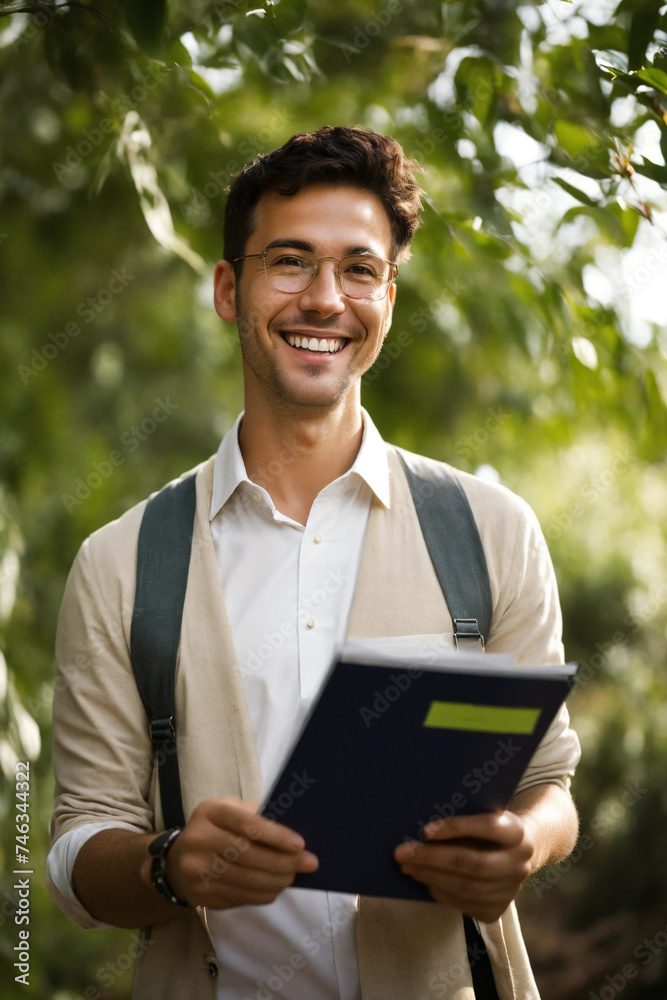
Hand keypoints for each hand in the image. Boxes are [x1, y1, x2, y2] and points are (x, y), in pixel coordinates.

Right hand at [140, 796, 317, 909]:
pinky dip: (263, 894)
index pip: (246, 824)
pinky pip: (240, 897)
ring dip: (277, 881)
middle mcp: (199, 839)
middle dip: (283, 861)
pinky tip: (275, 888)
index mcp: (211, 812)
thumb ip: (257, 815)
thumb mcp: (231, 810)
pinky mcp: (201, 895)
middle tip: (308, 863)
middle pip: (248, 855)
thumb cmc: (216, 828)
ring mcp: (196, 870)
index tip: (300, 844)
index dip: (275, 835)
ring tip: (294, 877)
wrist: (178, 859)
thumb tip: (293, 830)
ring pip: (246, 880)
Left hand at [393, 811, 535, 922]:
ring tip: (407, 866)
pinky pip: (464, 904)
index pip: (489, 827)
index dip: (457, 827)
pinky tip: (425, 881)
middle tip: (402, 853)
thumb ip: (463, 816)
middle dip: (433, 858)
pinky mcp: (497, 910)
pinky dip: (441, 892)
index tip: (425, 830)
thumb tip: (421, 826)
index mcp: (517, 831)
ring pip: (467, 887)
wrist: (517, 852)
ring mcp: (510, 890)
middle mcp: (519, 863)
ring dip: (430, 877)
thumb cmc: (488, 827)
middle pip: (474, 863)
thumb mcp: (483, 813)